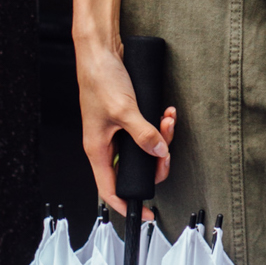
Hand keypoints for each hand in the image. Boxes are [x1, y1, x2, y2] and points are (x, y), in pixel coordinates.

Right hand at [76, 39, 176, 215]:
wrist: (98, 50)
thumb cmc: (99, 78)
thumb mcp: (125, 110)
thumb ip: (144, 134)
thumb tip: (160, 152)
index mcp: (97, 150)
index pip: (110, 189)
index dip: (127, 205)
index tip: (147, 214)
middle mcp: (105, 144)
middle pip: (134, 169)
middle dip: (157, 160)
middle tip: (168, 150)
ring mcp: (115, 131)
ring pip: (144, 148)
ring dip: (161, 136)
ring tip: (168, 119)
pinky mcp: (124, 117)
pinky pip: (146, 130)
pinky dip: (159, 123)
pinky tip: (165, 111)